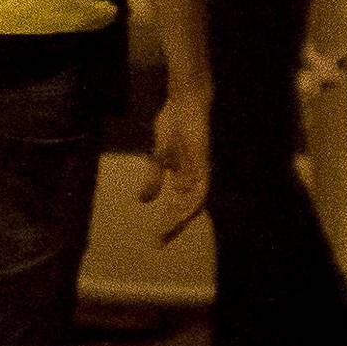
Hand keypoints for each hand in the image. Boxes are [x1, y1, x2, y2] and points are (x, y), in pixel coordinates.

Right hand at [139, 87, 209, 245]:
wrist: (184, 103)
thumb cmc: (173, 125)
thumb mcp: (157, 157)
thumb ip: (153, 178)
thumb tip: (143, 201)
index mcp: (183, 177)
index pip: (178, 206)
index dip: (169, 223)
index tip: (156, 238)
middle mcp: (193, 179)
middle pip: (185, 209)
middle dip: (172, 226)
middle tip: (158, 242)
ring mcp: (199, 172)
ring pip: (193, 204)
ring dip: (180, 218)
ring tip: (165, 230)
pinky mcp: (203, 164)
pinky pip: (200, 190)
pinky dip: (191, 203)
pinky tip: (181, 212)